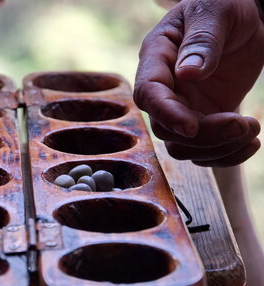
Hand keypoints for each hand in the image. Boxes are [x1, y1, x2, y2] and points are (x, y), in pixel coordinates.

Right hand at [134, 0, 263, 165]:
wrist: (246, 16)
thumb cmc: (222, 4)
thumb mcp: (214, 11)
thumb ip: (201, 40)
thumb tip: (187, 74)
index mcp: (157, 58)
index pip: (149, 94)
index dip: (165, 113)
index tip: (191, 126)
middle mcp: (166, 88)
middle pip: (165, 128)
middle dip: (203, 135)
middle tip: (244, 124)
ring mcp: (185, 106)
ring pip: (183, 147)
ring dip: (217, 148)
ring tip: (252, 129)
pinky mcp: (206, 119)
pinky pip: (205, 150)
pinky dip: (227, 156)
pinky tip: (250, 142)